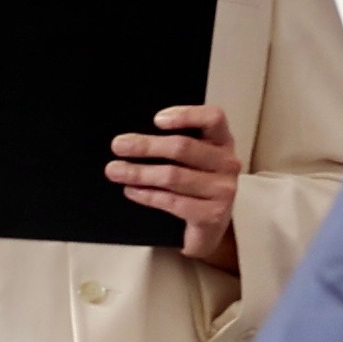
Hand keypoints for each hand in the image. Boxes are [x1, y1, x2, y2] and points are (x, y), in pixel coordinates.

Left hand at [110, 102, 242, 269]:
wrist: (210, 225)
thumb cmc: (195, 185)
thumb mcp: (193, 160)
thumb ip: (175, 145)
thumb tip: (132, 139)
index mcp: (222, 142)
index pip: (213, 118)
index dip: (186, 115)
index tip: (156, 120)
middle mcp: (227, 163)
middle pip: (184, 147)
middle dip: (146, 146)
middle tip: (118, 146)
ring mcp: (223, 190)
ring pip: (173, 176)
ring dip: (138, 172)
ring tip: (115, 170)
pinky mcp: (213, 214)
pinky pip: (172, 202)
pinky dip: (147, 195)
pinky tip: (131, 190)